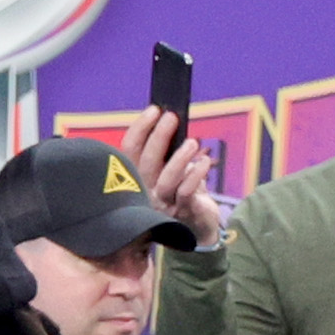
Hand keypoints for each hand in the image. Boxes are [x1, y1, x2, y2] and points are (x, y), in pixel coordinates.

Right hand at [121, 106, 221, 248]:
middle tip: (171, 117)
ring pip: (165, 181)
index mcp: (138, 178)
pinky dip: (196, 174)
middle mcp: (146, 193)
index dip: (140, 129)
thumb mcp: (169, 167)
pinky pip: (186, 192)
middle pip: (146, 164)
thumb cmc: (181, 190)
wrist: (198, 225)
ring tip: (192, 143)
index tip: (154, 110)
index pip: (129, 152)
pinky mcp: (182, 212)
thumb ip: (166, 149)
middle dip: (158, 137)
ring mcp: (163, 206)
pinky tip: (204, 162)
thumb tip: (168, 116)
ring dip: (179, 159)